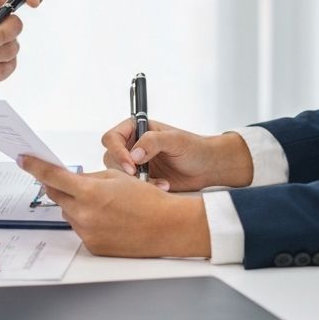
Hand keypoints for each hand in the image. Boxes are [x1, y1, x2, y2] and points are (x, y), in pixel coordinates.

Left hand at [19, 156, 210, 258]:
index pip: (52, 177)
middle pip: (56, 195)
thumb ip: (89, 178)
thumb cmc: (147, 199)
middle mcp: (84, 214)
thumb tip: (73, 180)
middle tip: (71, 181)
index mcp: (89, 192)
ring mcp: (87, 233)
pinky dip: (87, 220)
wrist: (167, 226)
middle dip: (59, 186)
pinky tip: (108, 218)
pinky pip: (80, 228)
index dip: (35, 166)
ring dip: (77, 204)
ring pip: (69, 212)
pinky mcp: (93, 246)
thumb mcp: (116, 177)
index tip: (24, 159)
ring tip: (104, 203)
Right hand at [102, 118, 252, 190]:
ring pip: (119, 175)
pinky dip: (146, 189)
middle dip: (124, 169)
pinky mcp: (142, 180)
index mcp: (136, 129)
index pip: (112, 138)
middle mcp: (133, 146)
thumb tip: (134, 154)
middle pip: (111, 158)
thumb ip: (153, 142)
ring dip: (136, 181)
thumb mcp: (175, 140)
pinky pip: (133, 188)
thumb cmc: (194, 148)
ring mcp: (136, 164)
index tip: (131, 165)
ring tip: (159, 182)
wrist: (207, 168)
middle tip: (140, 177)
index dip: (117, 152)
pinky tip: (163, 186)